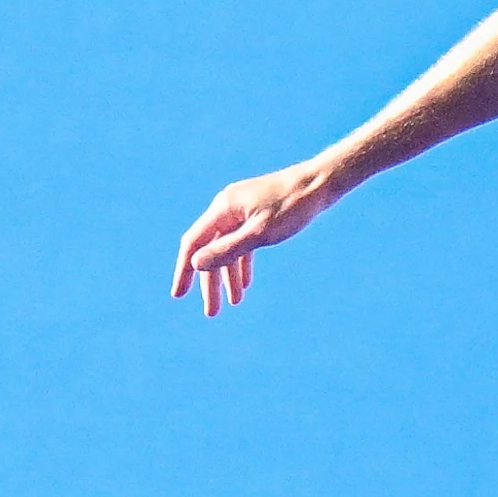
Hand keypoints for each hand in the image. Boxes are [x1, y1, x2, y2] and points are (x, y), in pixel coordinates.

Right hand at [168, 163, 336, 317]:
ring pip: (228, 249)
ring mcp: (241, 211)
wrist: (319, 184)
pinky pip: (242, 243)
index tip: (178, 295)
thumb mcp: (259, 234)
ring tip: (234, 303)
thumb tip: (195, 265)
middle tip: (212, 312)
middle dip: (211, 282)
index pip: (194, 243)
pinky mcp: (256, 215)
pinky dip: (242, 263)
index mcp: (223, 209)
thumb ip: (228, 250)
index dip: (184, 271)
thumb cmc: (292, 207)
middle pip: (210, 250)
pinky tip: (245, 284)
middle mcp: (227, 208)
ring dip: (228, 276)